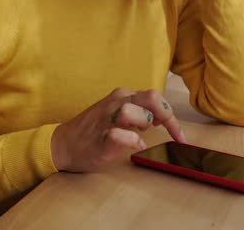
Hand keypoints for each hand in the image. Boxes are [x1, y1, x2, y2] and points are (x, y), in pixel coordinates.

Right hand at [50, 87, 185, 172]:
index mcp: (123, 96)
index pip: (155, 98)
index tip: (179, 135)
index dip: (171, 115)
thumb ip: (138, 111)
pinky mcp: (101, 137)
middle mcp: (116, 102)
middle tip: (165, 131)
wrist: (64, 144)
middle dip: (165, 115)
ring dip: (144, 123)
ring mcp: (107, 119)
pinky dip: (132, 140)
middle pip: (151, 98)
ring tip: (141, 134)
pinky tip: (136, 146)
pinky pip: (120, 135)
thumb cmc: (95, 131)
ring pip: (134, 111)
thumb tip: (161, 118)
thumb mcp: (118, 113)